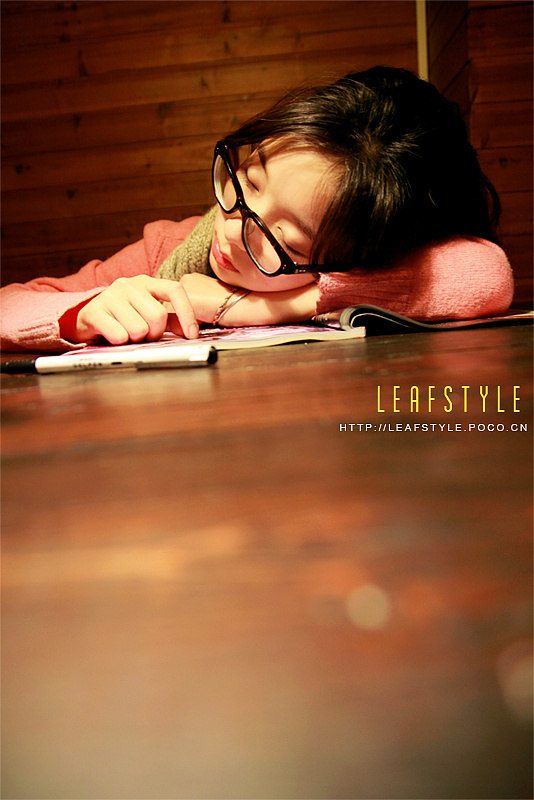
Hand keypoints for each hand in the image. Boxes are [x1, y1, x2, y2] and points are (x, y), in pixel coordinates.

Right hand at [60, 275, 199, 343]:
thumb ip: (170, 320)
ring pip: (139, 329)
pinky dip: (120, 342)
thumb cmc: (121, 318)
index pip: (175, 290)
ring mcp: (111, 294)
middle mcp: (129, 284)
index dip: (187, 313)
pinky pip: (120, 335)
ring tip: (126, 334)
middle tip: (143, 335)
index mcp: (147, 282)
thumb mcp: (147, 314)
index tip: (192, 334)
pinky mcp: (95, 310)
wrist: (86, 319)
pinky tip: (113, 336)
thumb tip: (190, 332)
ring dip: (135, 339)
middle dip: (154, 333)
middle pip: (158, 316)